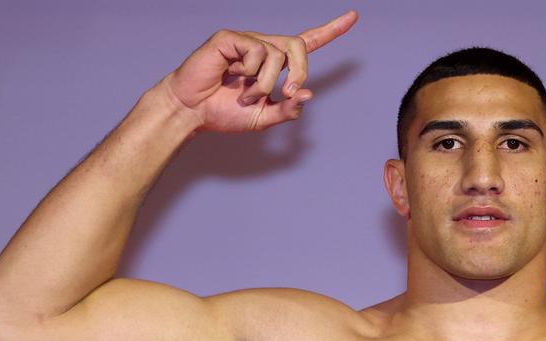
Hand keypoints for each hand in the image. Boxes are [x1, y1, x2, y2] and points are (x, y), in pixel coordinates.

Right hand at [164, 11, 357, 132]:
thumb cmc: (223, 112)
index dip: (331, 30)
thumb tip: (307, 92)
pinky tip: (232, 76)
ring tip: (244, 94)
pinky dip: (249, 71)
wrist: (192, 112)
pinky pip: (256, 50)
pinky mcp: (230, 38)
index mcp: (274, 64)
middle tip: (286, 94)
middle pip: (298, 45)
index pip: (307, 42)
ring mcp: (246, 40)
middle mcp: (263, 47)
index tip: (353, 16)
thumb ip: (287, 109)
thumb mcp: (263, 118)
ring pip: (276, 54)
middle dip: (300, 71)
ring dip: (264, 83)